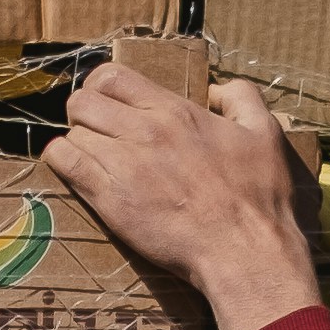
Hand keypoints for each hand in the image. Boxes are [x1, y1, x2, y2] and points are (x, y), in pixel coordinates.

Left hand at [42, 63, 323, 329]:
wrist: (244, 252)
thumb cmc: (258, 198)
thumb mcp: (266, 133)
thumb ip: (243, 98)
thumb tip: (219, 89)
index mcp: (177, 111)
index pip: (113, 77)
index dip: (101, 86)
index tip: (108, 102)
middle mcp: (146, 131)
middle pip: (83, 101)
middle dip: (83, 112)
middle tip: (96, 130)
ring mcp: (125, 165)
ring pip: (73, 133)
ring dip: (78, 142)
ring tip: (92, 157)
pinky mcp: (110, 200)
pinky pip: (66, 165)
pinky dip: (63, 162)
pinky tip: (76, 171)